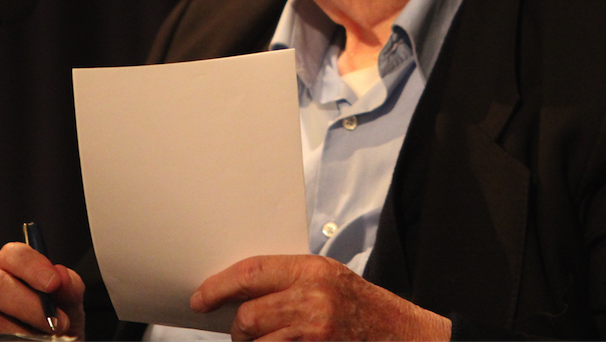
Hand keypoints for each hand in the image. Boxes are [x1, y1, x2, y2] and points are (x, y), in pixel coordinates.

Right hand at [0, 242, 85, 338]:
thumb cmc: (52, 327)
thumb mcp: (67, 306)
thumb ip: (68, 288)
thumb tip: (62, 275)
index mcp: (8, 270)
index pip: (12, 255)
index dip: (32, 266)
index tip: (54, 283)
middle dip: (29, 305)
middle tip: (57, 323)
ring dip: (22, 333)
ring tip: (45, 340)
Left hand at [190, 254, 450, 340]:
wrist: (405, 337)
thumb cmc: (365, 309)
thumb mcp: (330, 280)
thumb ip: (290, 282)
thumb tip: (240, 292)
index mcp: (314, 271)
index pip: (251, 273)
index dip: (218, 286)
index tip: (201, 299)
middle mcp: (314, 300)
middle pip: (248, 316)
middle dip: (239, 329)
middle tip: (244, 331)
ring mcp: (315, 333)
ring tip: (271, 341)